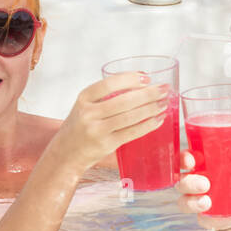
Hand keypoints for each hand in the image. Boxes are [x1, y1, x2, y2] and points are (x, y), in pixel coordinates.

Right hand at [48, 72, 170, 173]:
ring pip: (130, 116)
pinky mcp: (106, 145)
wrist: (66, 153)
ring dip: (151, 109)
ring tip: (164, 103)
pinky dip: (147, 125)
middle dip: (148, 94)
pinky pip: (132, 132)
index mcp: (84, 98)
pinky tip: (158, 120)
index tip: (146, 77)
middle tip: (164, 89)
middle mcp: (89, 113)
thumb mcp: (85, 106)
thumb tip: (140, 80)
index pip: (109, 84)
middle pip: (124, 100)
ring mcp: (97, 130)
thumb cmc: (80, 126)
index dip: (130, 79)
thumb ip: (106, 95)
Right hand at [176, 140, 230, 228]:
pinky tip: (216, 215)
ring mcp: (198, 201)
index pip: (184, 160)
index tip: (191, 161)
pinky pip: (201, 220)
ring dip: (191, 202)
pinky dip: (206, 219)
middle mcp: (194, 182)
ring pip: (184, 202)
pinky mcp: (206, 217)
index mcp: (201, 164)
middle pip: (181, 182)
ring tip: (207, 202)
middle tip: (205, 184)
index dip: (183, 160)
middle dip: (188, 183)